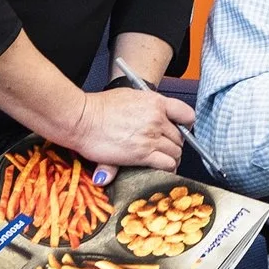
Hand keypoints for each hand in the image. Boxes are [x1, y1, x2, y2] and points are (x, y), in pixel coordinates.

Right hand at [68, 87, 194, 171]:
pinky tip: (162, 170)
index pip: (186, 114)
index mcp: (156, 102)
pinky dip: (168, 168)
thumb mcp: (127, 98)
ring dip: (172, 158)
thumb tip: (150, 121)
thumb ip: (144, 109)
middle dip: (175, 145)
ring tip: (164, 162)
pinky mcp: (143, 154)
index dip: (186, 125)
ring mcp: (151, 137)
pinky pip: (167, 164)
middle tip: (166, 150)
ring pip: (175, 152)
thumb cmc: (99, 108)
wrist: (81, 119)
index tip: (180, 131)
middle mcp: (157, 119)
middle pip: (179, 137)